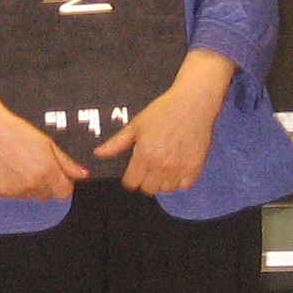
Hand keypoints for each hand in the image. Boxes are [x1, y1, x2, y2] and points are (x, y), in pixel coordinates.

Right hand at [0, 101, 87, 200]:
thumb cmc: (16, 130)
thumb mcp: (47, 142)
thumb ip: (67, 162)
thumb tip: (83, 174)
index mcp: (46, 171)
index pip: (64, 192)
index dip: (63, 182)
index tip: (58, 174)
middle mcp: (32, 184)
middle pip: (47, 195)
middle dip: (47, 183)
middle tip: (36, 164)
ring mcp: (15, 190)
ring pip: (31, 195)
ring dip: (30, 185)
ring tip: (20, 164)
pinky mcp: (0, 192)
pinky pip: (14, 194)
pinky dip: (14, 185)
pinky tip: (9, 168)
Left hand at [93, 54, 229, 195]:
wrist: (192, 103)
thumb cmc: (163, 110)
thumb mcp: (136, 124)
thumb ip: (117, 143)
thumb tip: (98, 153)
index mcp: (144, 155)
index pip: (131, 183)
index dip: (130, 178)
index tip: (133, 170)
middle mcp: (161, 165)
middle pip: (148, 189)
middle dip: (145, 180)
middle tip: (149, 166)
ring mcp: (179, 168)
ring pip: (165, 189)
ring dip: (162, 181)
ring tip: (163, 166)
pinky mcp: (195, 167)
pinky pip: (183, 186)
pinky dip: (179, 181)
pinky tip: (176, 167)